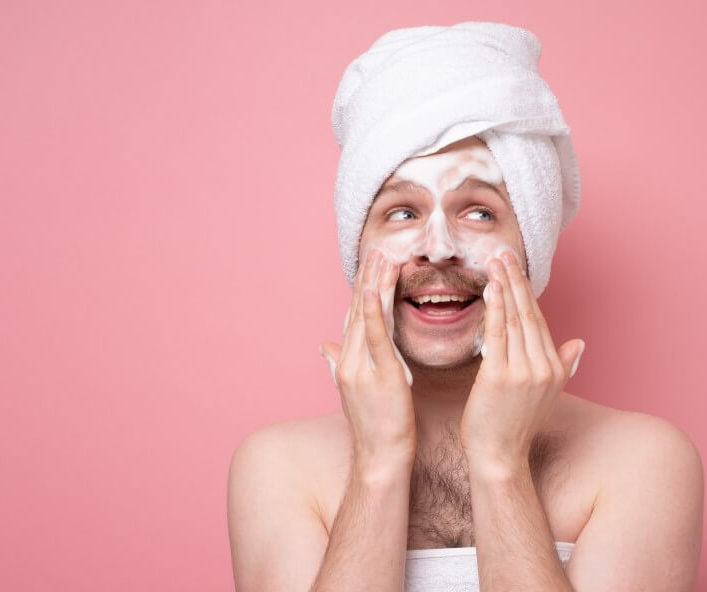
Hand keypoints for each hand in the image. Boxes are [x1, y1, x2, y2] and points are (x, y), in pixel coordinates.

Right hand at [321, 249, 415, 470]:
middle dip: (368, 279)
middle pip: (357, 312)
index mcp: (346, 363)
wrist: (380, 457)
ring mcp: (362, 368)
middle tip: (378, 249)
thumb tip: (323, 345)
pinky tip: (375, 289)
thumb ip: (338, 364)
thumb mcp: (355, 391)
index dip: (360, 290)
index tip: (370, 265)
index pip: (353, 319)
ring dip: (374, 285)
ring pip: (366, 318)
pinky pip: (376, 338)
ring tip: (384, 257)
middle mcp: (349, 362)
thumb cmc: (375, 426)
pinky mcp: (380, 375)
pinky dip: (372, 312)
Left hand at [460, 251, 584, 472]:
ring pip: (514, 320)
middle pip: (529, 314)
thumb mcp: (547, 394)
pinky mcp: (501, 377)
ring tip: (495, 263)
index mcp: (556, 368)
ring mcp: (524, 372)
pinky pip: (498, 334)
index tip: (516, 268)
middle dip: (516, 280)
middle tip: (504, 253)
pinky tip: (491, 289)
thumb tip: (579, 343)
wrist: (499, 456)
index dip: (527, 293)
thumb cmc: (514, 425)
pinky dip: (495, 309)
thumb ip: (564, 366)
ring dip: (505, 287)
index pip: (539, 321)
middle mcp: (544, 367)